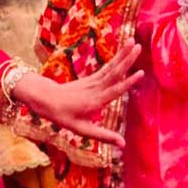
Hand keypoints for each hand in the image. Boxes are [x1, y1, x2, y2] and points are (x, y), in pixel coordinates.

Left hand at [13, 43, 143, 146]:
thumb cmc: (65, 117)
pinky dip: (116, 59)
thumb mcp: (82, 130)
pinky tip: (123, 52)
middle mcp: (95, 88)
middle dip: (126, 60)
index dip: (128, 82)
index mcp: (95, 102)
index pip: (115, 91)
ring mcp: (93, 81)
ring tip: (133, 42)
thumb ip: (103, 136)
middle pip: (114, 73)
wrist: (47, 99)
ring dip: (122, 54)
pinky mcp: (91, 78)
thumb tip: (123, 144)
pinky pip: (106, 67)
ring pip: (110, 67)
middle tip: (138, 47)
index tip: (141, 72)